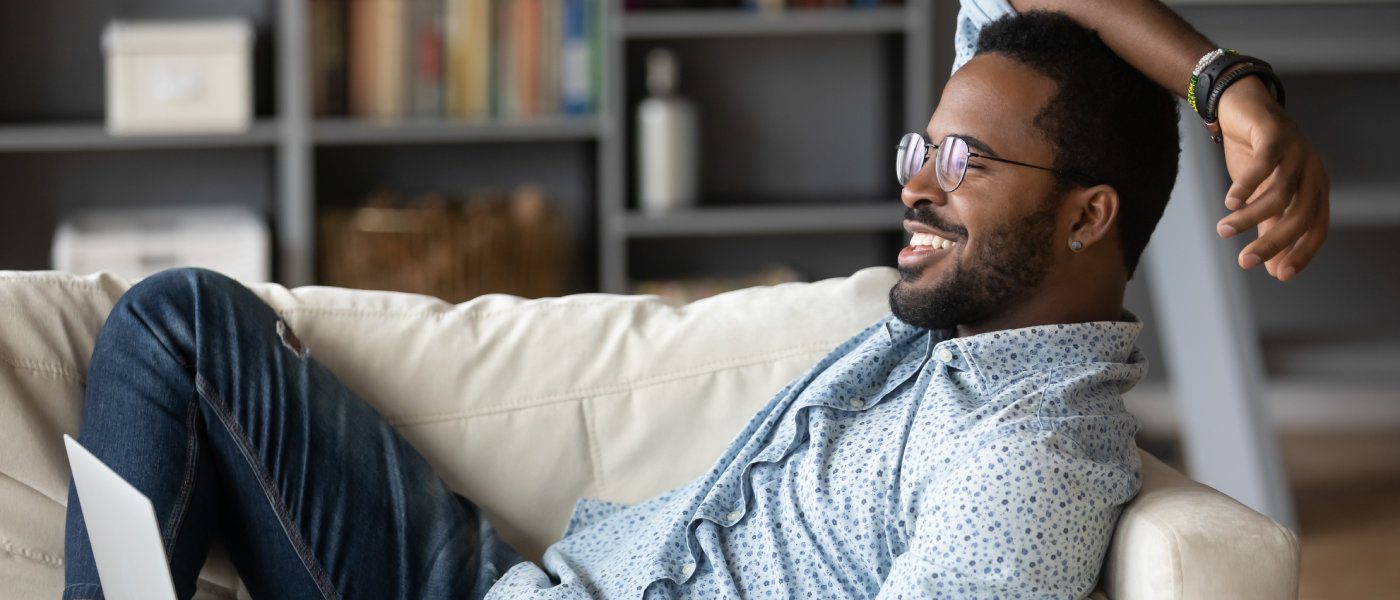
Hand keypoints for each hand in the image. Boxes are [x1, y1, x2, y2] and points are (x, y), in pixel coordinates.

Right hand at [1213, 76, 1329, 281]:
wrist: (1241, 108)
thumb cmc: (1255, 155)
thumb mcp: (1262, 196)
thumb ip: (1270, 228)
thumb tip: (1274, 270)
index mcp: (1315, 188)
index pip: (1316, 227)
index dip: (1302, 252)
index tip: (1280, 275)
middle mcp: (1312, 171)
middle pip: (1300, 215)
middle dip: (1273, 242)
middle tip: (1245, 261)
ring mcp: (1296, 151)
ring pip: (1279, 193)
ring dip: (1249, 216)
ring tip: (1223, 229)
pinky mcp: (1274, 135)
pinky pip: (1264, 165)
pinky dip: (1247, 186)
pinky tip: (1230, 201)